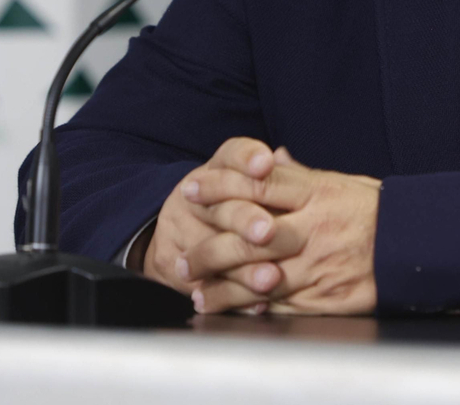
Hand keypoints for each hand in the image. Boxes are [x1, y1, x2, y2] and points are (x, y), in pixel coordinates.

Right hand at [140, 139, 285, 308]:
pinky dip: (235, 297)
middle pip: (223, 205)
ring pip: (213, 250)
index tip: (265, 163)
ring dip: (244, 268)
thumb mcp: (250, 181)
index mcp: (218, 169)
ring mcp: (182, 232)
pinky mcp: (173, 267)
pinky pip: (206, 285)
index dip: (247, 158)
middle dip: (245, 218)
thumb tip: (285, 157)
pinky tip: (257, 304)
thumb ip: (275, 173)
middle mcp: (196, 196)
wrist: (177, 231)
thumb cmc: (234, 201)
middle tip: (267, 231)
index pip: (231, 155)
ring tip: (270, 277)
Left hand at [181, 138, 380, 314]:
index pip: (259, 184)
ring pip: (257, 274)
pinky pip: (280, 304)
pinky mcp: (325, 298)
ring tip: (195, 286)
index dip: (220, 185)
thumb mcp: (345, 182)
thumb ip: (304, 175)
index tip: (192, 188)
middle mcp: (314, 228)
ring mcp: (318, 265)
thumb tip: (273, 156)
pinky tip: (228, 307)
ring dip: (221, 283)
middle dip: (210, 243)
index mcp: (318, 193)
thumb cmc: (379, 213)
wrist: (420, 246)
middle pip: (249, 233)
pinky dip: (250, 306)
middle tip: (184, 251)